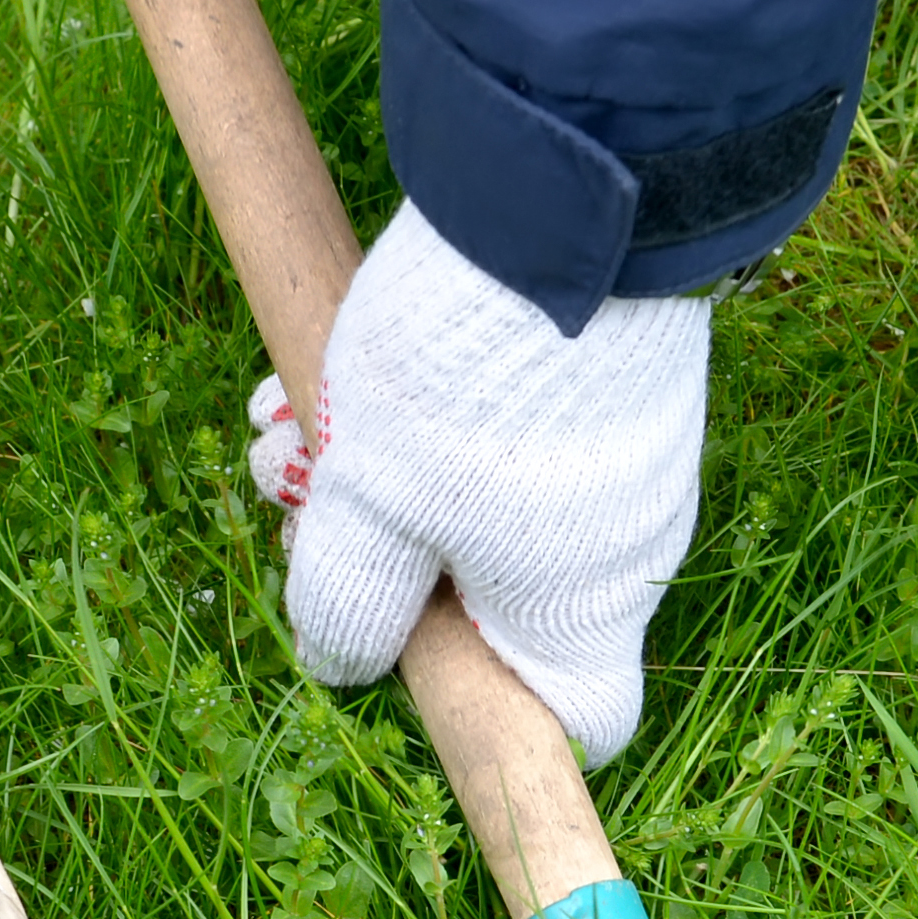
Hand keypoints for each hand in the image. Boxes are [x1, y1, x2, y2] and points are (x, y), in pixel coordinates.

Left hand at [248, 201, 709, 765]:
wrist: (573, 199)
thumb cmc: (468, 383)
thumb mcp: (371, 501)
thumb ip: (349, 596)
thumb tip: (341, 661)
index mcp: (579, 611)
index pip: (580, 719)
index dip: (500, 714)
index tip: (409, 651)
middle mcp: (625, 547)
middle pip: (493, 596)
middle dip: (377, 552)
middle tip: (288, 482)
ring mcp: (631, 457)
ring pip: (484, 501)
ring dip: (379, 470)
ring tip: (287, 408)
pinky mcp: (617, 379)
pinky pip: (513, 432)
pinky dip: (430, 414)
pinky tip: (346, 353)